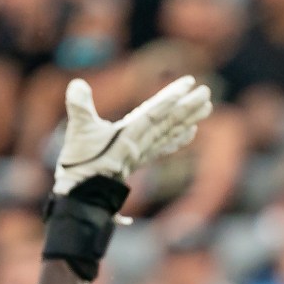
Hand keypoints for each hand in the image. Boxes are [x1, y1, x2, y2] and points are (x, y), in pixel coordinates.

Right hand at [54, 74, 213, 195]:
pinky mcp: (137, 161)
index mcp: (128, 136)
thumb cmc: (79, 166)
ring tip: (206, 107)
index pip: (155, 113)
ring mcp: (140, 154)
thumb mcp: (77, 132)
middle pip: (169, 123)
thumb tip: (77, 85)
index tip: (189, 84)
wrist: (82, 199)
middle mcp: (140, 145)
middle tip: (206, 92)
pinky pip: (163, 148)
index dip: (172, 98)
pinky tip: (191, 132)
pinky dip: (178, 139)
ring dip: (188, 120)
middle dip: (188, 107)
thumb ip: (79, 107)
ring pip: (169, 133)